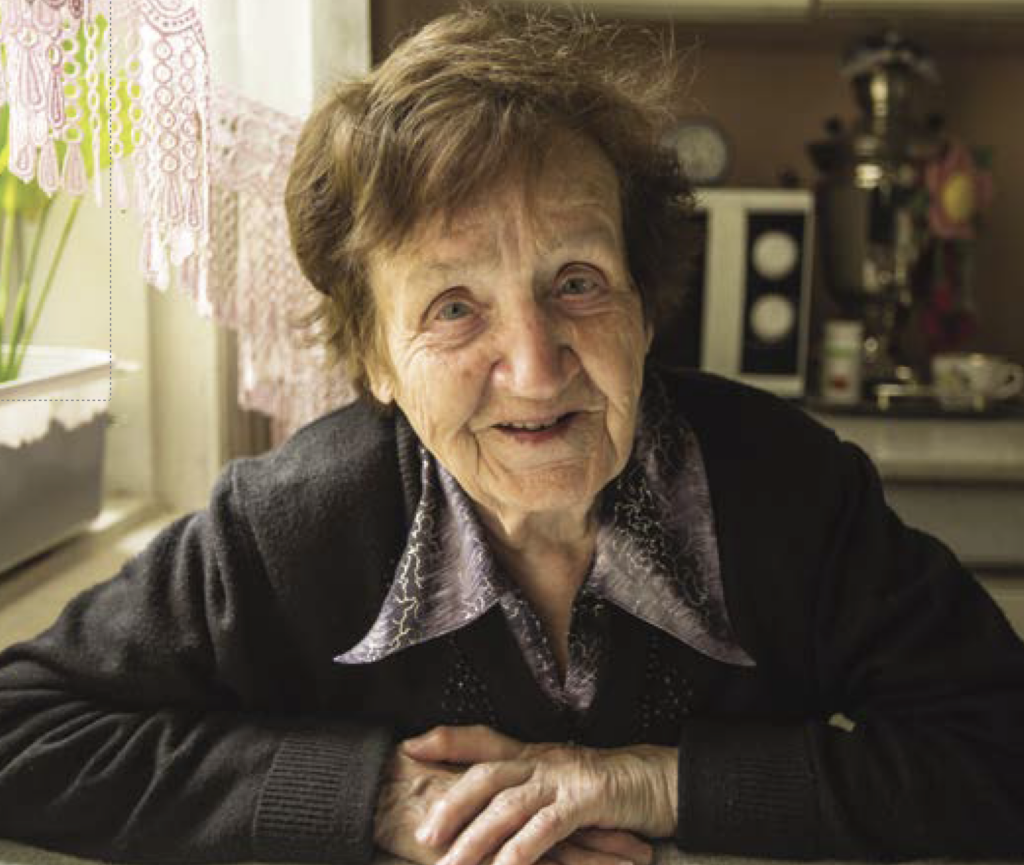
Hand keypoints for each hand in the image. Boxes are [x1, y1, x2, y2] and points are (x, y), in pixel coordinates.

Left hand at [400, 725, 676, 864]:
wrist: (659, 782)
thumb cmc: (604, 789)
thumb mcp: (559, 783)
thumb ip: (524, 791)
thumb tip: (483, 811)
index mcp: (532, 753)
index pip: (481, 740)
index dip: (445, 740)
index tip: (408, 747)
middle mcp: (542, 760)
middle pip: (486, 774)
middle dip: (451, 803)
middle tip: (422, 837)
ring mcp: (564, 778)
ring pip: (509, 805)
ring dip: (477, 839)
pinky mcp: (587, 800)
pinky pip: (548, 826)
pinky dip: (523, 849)